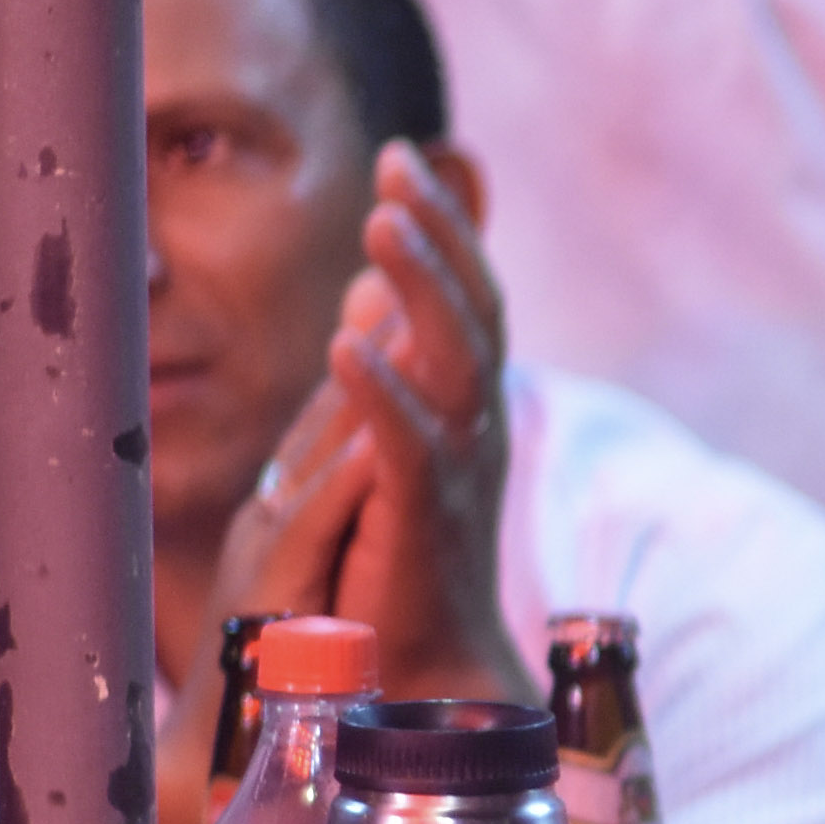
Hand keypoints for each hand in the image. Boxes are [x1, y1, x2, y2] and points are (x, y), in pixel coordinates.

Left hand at [314, 145, 526, 705]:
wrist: (416, 665)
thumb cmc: (394, 559)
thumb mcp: (382, 442)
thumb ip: (386, 366)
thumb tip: (371, 289)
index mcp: (465, 407)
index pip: (465, 298)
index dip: (443, 227)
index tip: (404, 159)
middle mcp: (476, 427)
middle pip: (473, 310)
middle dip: (440, 233)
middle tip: (400, 164)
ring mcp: (459, 471)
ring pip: (452, 360)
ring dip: (421, 287)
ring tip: (383, 224)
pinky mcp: (425, 517)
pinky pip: (407, 442)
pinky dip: (380, 390)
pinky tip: (348, 342)